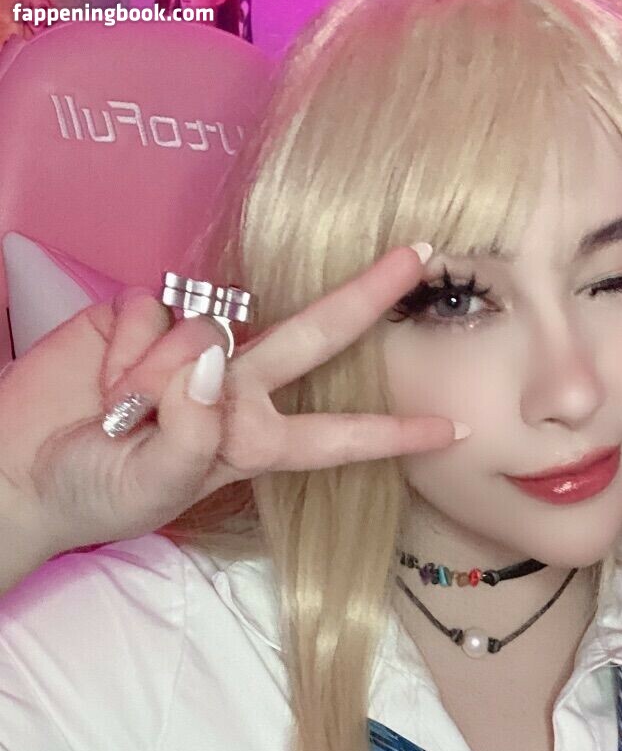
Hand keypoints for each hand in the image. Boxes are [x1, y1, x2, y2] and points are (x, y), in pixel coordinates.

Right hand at [0, 245, 461, 558]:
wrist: (18, 468)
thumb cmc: (96, 495)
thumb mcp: (153, 486)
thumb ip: (193, 432)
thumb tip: (216, 354)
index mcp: (253, 443)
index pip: (337, 437)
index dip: (392, 432)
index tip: (449, 428)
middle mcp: (236, 390)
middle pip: (312, 336)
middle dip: (365, 298)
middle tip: (419, 255)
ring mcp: (193, 350)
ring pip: (209, 325)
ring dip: (159, 370)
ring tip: (119, 411)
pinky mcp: (143, 318)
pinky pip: (151, 307)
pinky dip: (122, 344)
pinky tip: (102, 377)